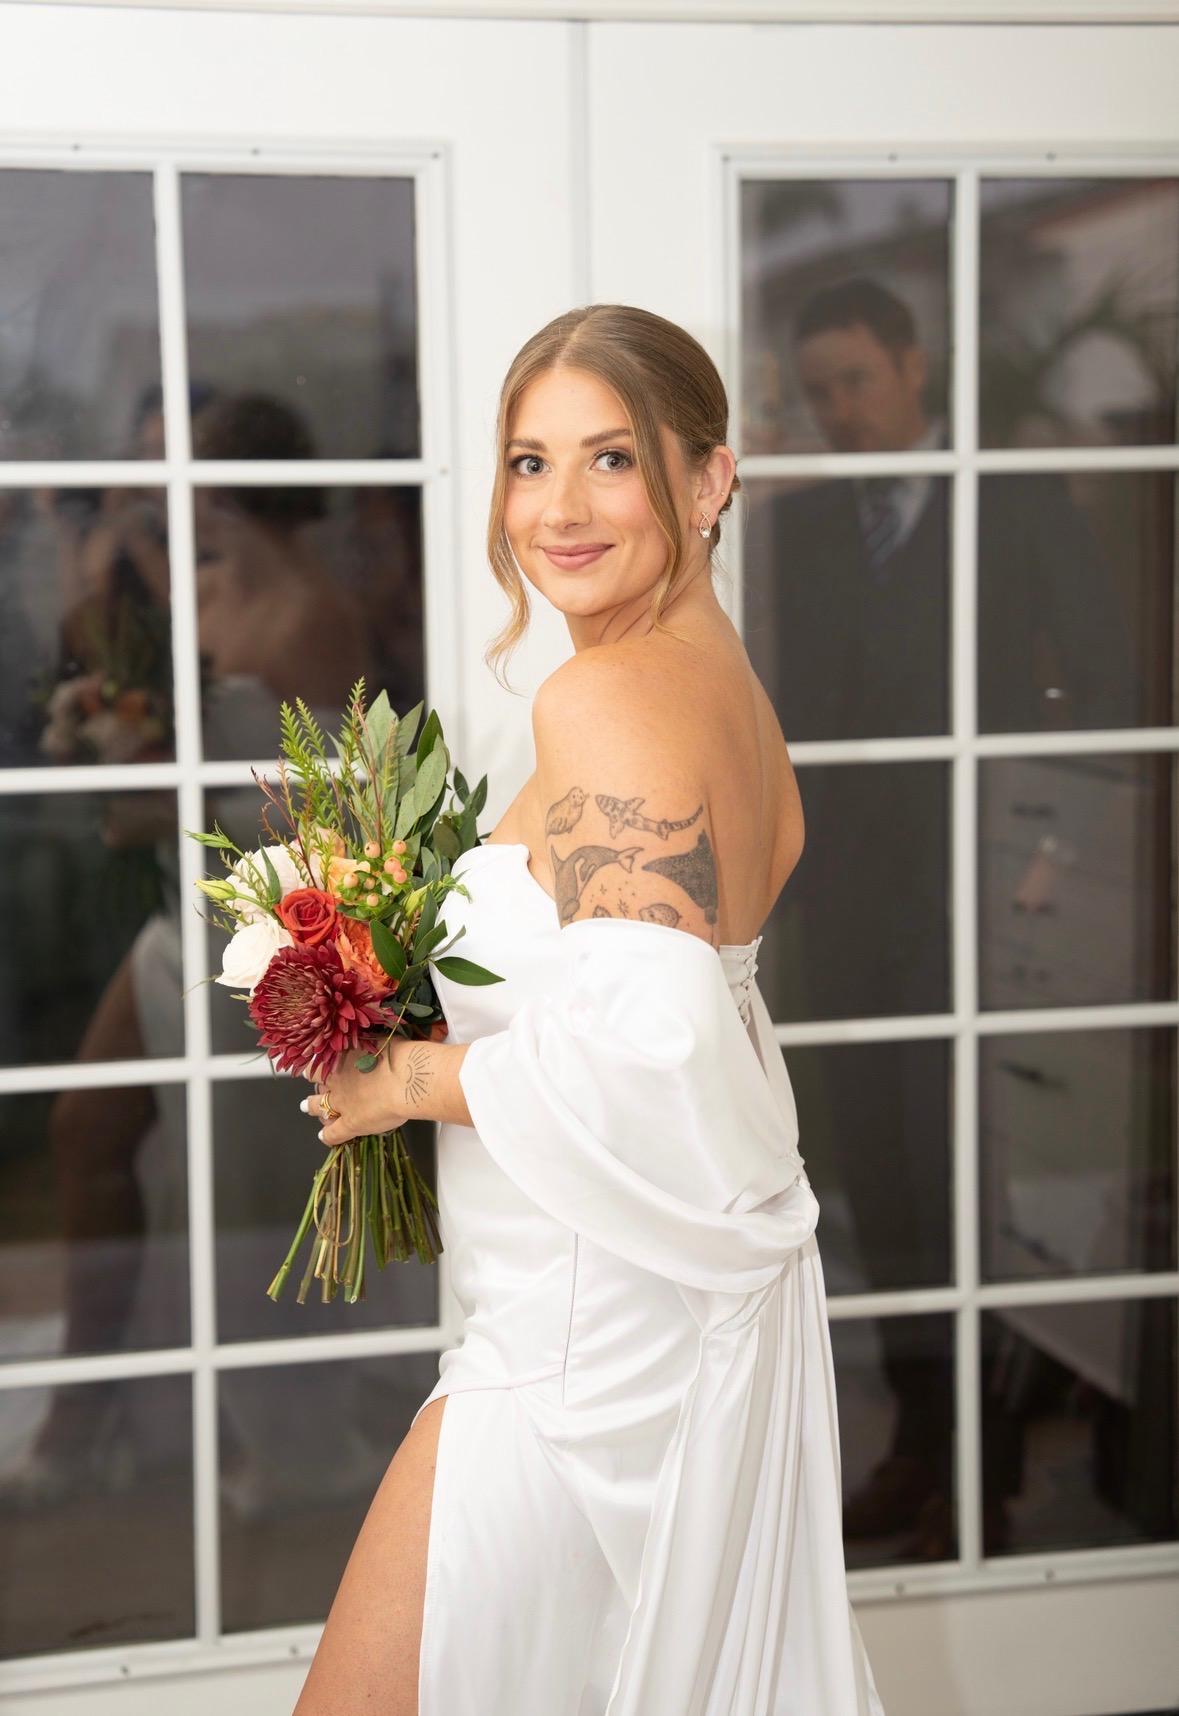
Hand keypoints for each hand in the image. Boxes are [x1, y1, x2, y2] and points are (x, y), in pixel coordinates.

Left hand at [300, 1023, 446, 1146]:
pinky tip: (323, 1137)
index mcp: (345, 1056)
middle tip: (311, 1080)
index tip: (318, 1060)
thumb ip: (371, 1042)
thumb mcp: (382, 1040)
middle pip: (317, 1081)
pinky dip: (327, 1136)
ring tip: (308, 1108)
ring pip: (318, 1107)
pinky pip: (333, 1133)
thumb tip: (372, 1041)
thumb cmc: (399, 1055)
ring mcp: (341, 1103)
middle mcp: (338, 1079)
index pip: (325, 1059)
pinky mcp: (350, 1123)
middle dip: (314, 1081)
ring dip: (312, 1107)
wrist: (406, 1078)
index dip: (320, 1061)